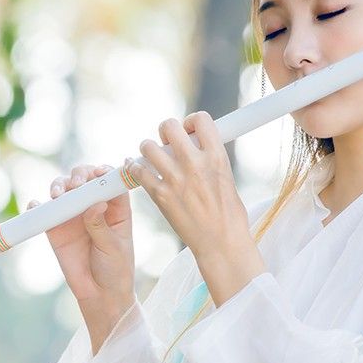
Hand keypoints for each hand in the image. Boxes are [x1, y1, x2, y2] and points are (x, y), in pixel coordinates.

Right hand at [27, 163, 135, 348]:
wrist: (98, 295)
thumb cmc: (115, 270)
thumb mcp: (113, 248)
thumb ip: (102, 226)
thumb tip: (95, 204)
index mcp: (115, 208)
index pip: (109, 181)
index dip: (103, 172)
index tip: (98, 173)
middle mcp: (93, 206)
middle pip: (84, 179)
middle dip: (79, 176)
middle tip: (76, 185)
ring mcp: (73, 215)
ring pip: (63, 189)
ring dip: (59, 185)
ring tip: (57, 195)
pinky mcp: (55, 228)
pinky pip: (43, 211)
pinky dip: (37, 205)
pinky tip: (36, 205)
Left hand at [126, 111, 264, 302]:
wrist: (221, 243)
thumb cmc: (228, 215)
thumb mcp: (226, 178)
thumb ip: (210, 159)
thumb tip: (197, 146)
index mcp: (216, 157)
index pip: (200, 119)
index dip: (191, 121)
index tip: (189, 131)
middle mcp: (194, 164)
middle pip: (169, 126)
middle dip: (166, 131)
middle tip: (167, 142)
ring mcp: (175, 179)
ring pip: (148, 146)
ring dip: (148, 149)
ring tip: (152, 157)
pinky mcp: (160, 196)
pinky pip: (138, 171)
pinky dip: (134, 168)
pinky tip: (137, 169)